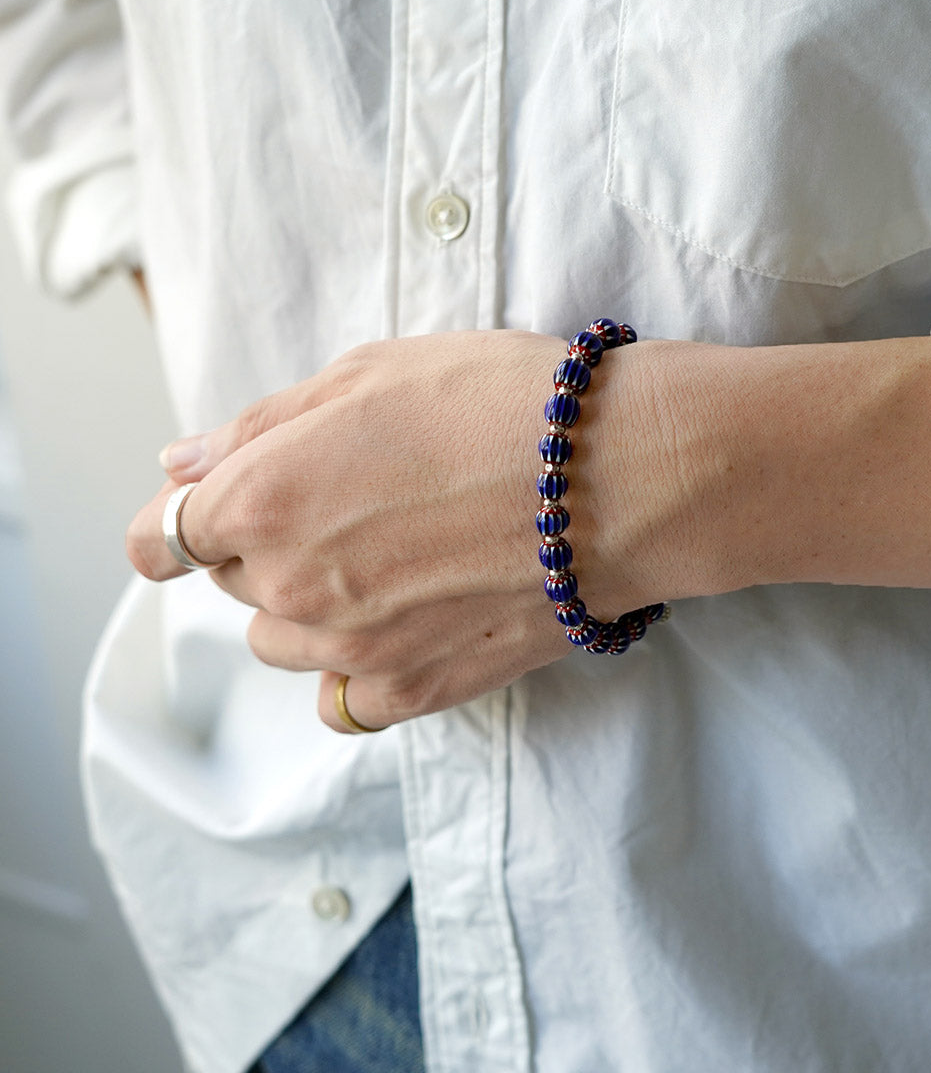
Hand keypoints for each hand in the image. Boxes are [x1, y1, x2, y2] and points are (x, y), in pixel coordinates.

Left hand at [128, 328, 930, 731]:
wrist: (622, 480)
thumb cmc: (506, 406)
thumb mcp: (372, 374)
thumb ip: (260, 425)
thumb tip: (182, 464)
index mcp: (263, 498)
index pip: (162, 535)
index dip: (182, 519)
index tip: (210, 510)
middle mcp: (290, 586)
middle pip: (230, 581)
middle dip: (266, 542)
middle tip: (352, 501)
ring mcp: (351, 652)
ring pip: (281, 641)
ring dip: (309, 603)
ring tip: (391, 557)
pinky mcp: (413, 692)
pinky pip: (343, 702)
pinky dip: (355, 667)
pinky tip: (404, 622)